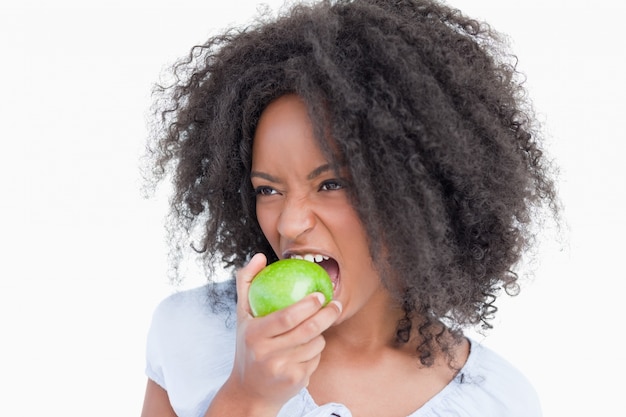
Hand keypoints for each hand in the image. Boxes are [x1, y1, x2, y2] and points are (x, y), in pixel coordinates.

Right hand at [226, 253, 341, 410]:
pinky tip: (306, 350)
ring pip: (315, 344)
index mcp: (254, 334)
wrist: (249, 391)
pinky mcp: (295, 382)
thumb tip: (260, 257)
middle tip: (335, 303)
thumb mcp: (242, 316)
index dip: (306, 305)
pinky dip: (315, 351)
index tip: (320, 294)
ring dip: (320, 334)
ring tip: (314, 329)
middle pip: (306, 331)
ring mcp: (282, 370)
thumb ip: (247, 283)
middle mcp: (266, 354)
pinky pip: (316, 358)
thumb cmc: (248, 346)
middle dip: (326, 315)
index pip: (285, 318)